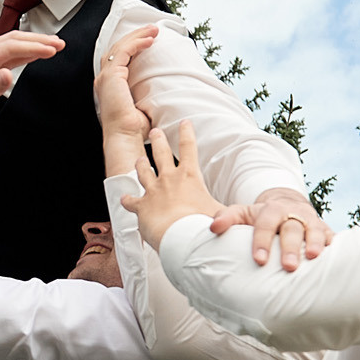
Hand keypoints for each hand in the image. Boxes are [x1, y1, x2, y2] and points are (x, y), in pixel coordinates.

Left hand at [0, 32, 63, 143]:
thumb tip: (9, 75)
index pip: (11, 48)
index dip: (34, 47)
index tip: (52, 50)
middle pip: (13, 41)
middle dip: (38, 40)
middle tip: (59, 43)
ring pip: (10, 46)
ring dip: (32, 44)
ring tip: (52, 46)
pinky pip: (6, 56)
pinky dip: (22, 52)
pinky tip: (31, 54)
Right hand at [94, 26, 157, 175]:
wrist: (125, 137)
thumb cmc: (132, 129)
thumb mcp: (141, 106)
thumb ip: (144, 94)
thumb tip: (159, 90)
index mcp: (110, 86)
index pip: (118, 58)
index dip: (133, 46)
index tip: (149, 39)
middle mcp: (105, 80)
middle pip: (118, 49)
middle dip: (136, 36)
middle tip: (152, 30)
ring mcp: (106, 77)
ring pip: (120, 47)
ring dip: (137, 36)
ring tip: (153, 31)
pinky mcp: (112, 76)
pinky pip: (124, 52)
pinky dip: (136, 43)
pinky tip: (149, 40)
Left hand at [120, 122, 225, 249]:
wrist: (181, 237)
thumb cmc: (203, 225)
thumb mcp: (221, 213)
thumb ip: (225, 212)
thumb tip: (234, 216)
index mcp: (189, 176)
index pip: (189, 147)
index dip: (187, 132)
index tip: (185, 122)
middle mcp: (169, 179)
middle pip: (161, 153)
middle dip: (158, 140)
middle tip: (155, 131)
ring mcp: (153, 191)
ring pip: (143, 172)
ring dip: (141, 165)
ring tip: (139, 160)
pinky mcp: (141, 206)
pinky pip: (130, 200)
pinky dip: (127, 199)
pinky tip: (124, 198)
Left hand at [217, 186, 331, 271]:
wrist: (289, 206)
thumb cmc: (262, 217)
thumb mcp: (243, 213)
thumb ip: (227, 217)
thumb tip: (213, 228)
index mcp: (271, 210)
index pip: (265, 224)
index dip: (262, 241)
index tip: (259, 260)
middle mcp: (293, 214)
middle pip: (292, 228)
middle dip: (290, 247)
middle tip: (288, 266)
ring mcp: (311, 221)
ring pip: (314, 230)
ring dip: (314, 243)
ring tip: (313, 257)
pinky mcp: (326, 230)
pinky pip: (332, 238)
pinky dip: (333, 247)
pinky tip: (333, 260)